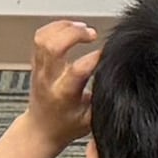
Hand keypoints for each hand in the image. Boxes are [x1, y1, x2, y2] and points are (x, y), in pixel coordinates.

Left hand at [21, 17, 101, 147]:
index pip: (78, 70)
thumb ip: (104, 99)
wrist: (41, 130)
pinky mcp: (36, 62)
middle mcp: (49, 79)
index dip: (95, 58)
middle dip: (75, 33)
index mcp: (64, 95)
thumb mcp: (91, 119)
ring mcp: (40, 69)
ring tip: (82, 28)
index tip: (109, 52)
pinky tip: (70, 27)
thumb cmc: (66, 126)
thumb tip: (121, 81)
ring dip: (64, 27)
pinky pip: (40, 37)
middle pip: (53, 46)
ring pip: (43, 38)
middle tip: (92, 34)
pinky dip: (55, 27)